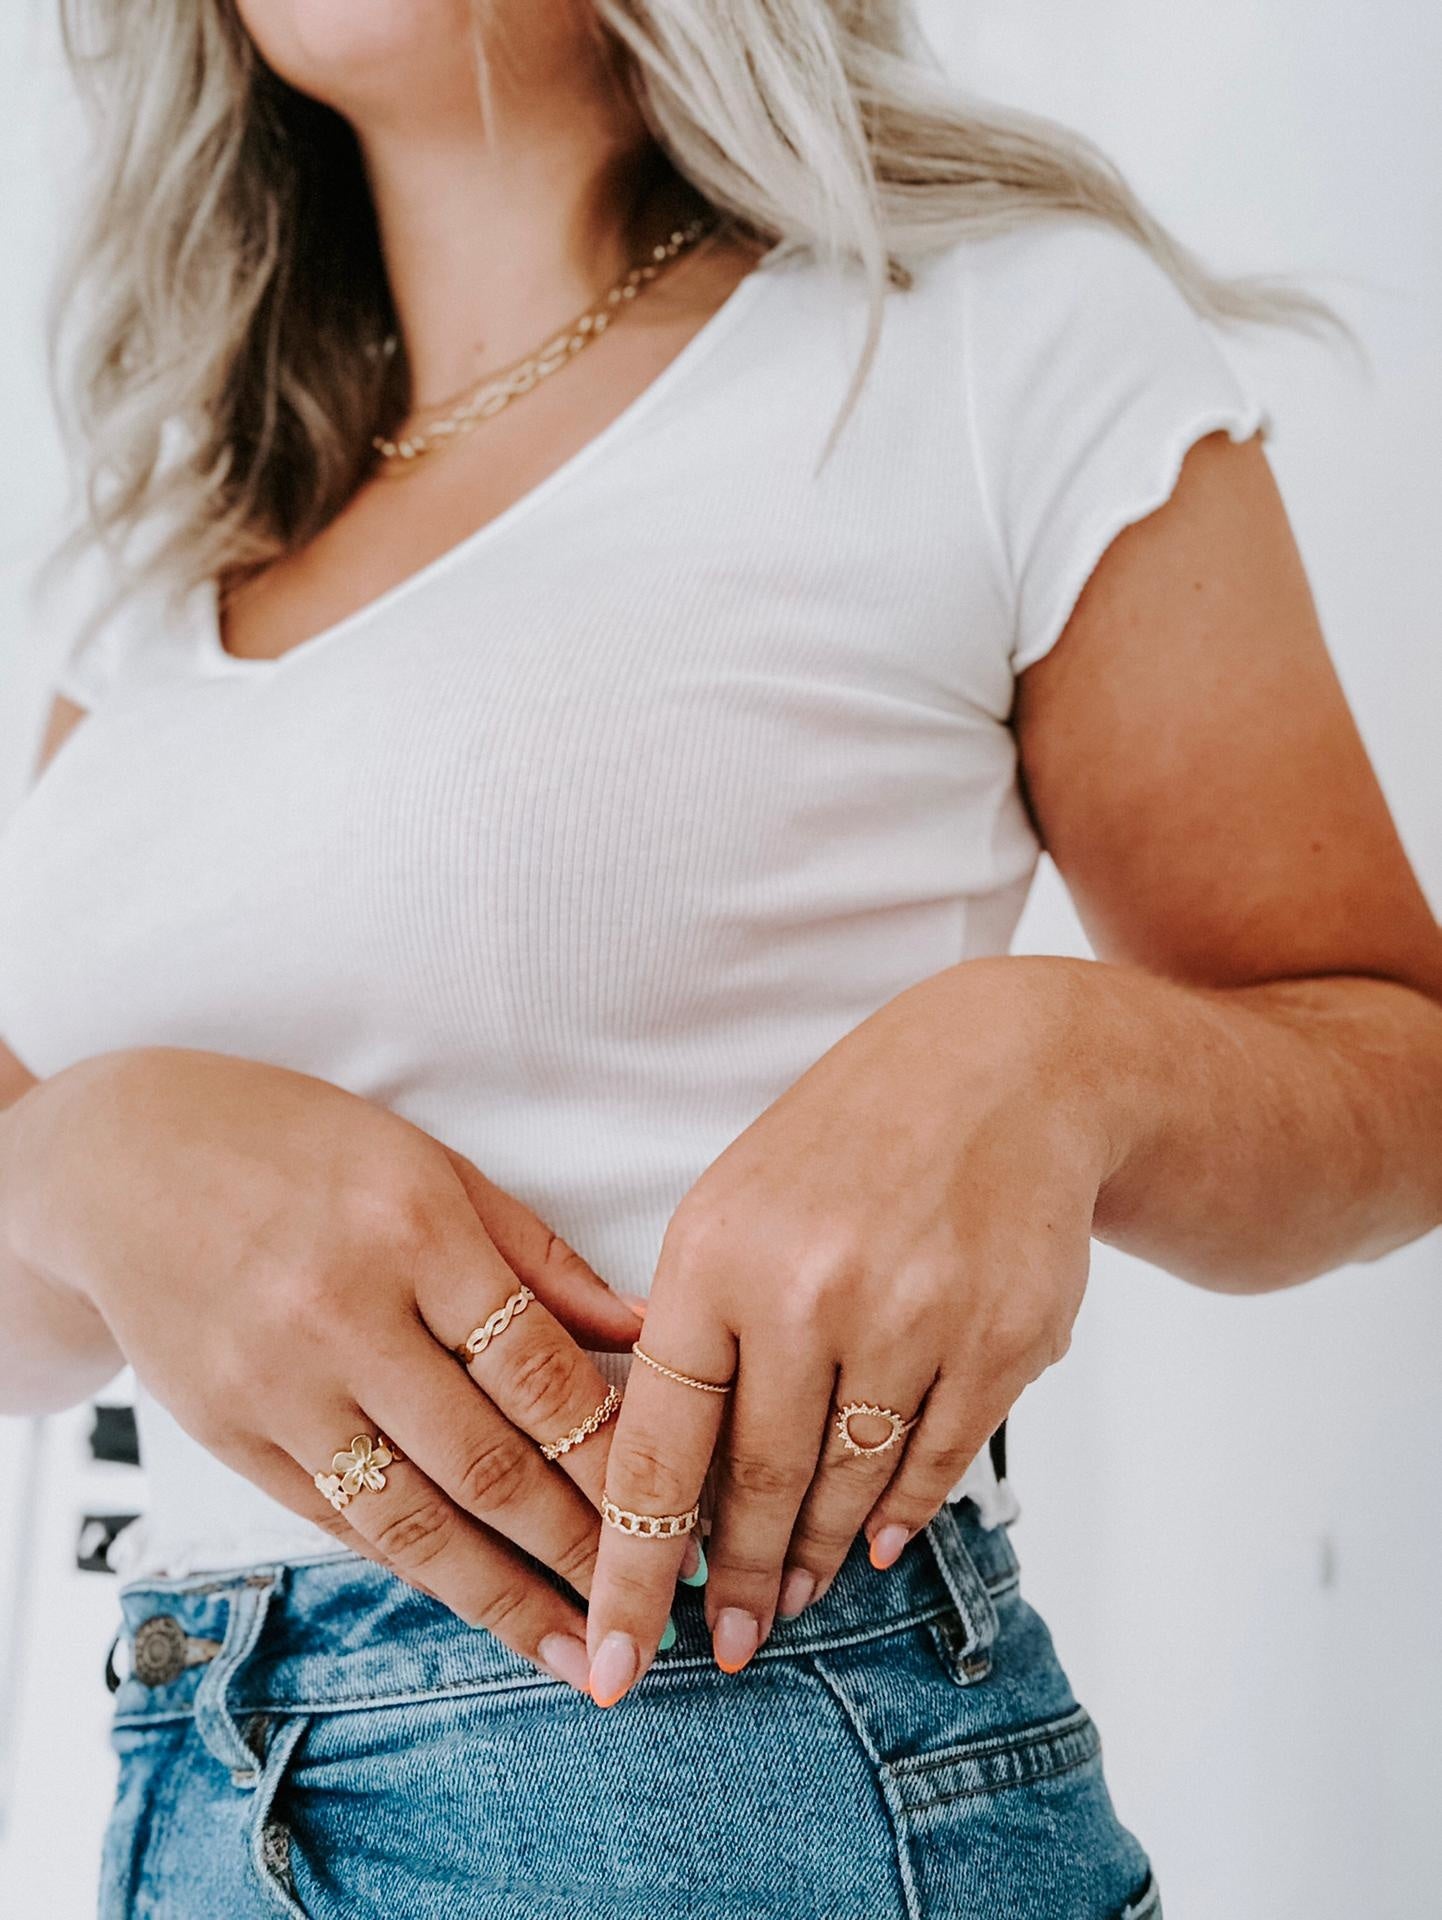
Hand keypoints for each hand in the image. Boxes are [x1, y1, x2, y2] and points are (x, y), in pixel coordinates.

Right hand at [6, 1045, 673, 1685]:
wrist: (127, 1161)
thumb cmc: (298, 1146)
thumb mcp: (430, 1166)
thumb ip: (538, 1257)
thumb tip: (643, 1334)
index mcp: (415, 1232)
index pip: (540, 1373)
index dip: (616, 1458)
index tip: (675, 1515)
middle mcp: (345, 1316)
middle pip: (487, 1463)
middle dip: (579, 1551)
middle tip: (644, 1613)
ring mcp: (278, 1386)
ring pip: (410, 1519)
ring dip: (501, 1597)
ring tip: (569, 1648)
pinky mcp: (229, 1434)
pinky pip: (339, 1519)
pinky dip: (413, 1566)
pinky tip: (472, 1601)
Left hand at [583, 959, 1114, 1705]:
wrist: (1001, 1071)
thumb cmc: (845, 1142)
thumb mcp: (736, 1206)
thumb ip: (700, 1332)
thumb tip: (681, 1483)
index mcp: (715, 1254)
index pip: (659, 1449)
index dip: (635, 1568)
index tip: (620, 1658)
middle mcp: (809, 1292)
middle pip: (762, 1486)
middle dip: (739, 1583)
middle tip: (728, 1644)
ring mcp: (914, 1319)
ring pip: (851, 1487)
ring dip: (819, 1556)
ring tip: (795, 1594)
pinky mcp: (1002, 1341)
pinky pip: (934, 1463)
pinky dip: (900, 1513)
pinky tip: (878, 1538)